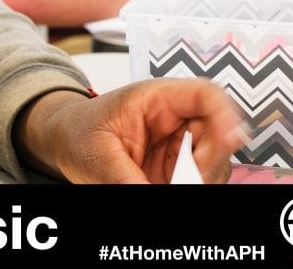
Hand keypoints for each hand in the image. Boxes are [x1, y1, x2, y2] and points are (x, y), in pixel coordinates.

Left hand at [18, 78, 242, 183]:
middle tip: (189, 181)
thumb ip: (128, 181)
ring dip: (201, 179)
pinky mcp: (176, 169)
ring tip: (169, 183)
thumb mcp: (97, 157)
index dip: (225, 115)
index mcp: (157, 99)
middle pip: (218, 135)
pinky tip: (168, 186)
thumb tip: (153, 197)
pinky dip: (191, 187)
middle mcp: (175, 120)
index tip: (229, 140)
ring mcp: (178, 146)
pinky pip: (198, 181)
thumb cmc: (76, 133)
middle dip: (209, 162)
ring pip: (213, 164)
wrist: (62, 143)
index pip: (205, 95)